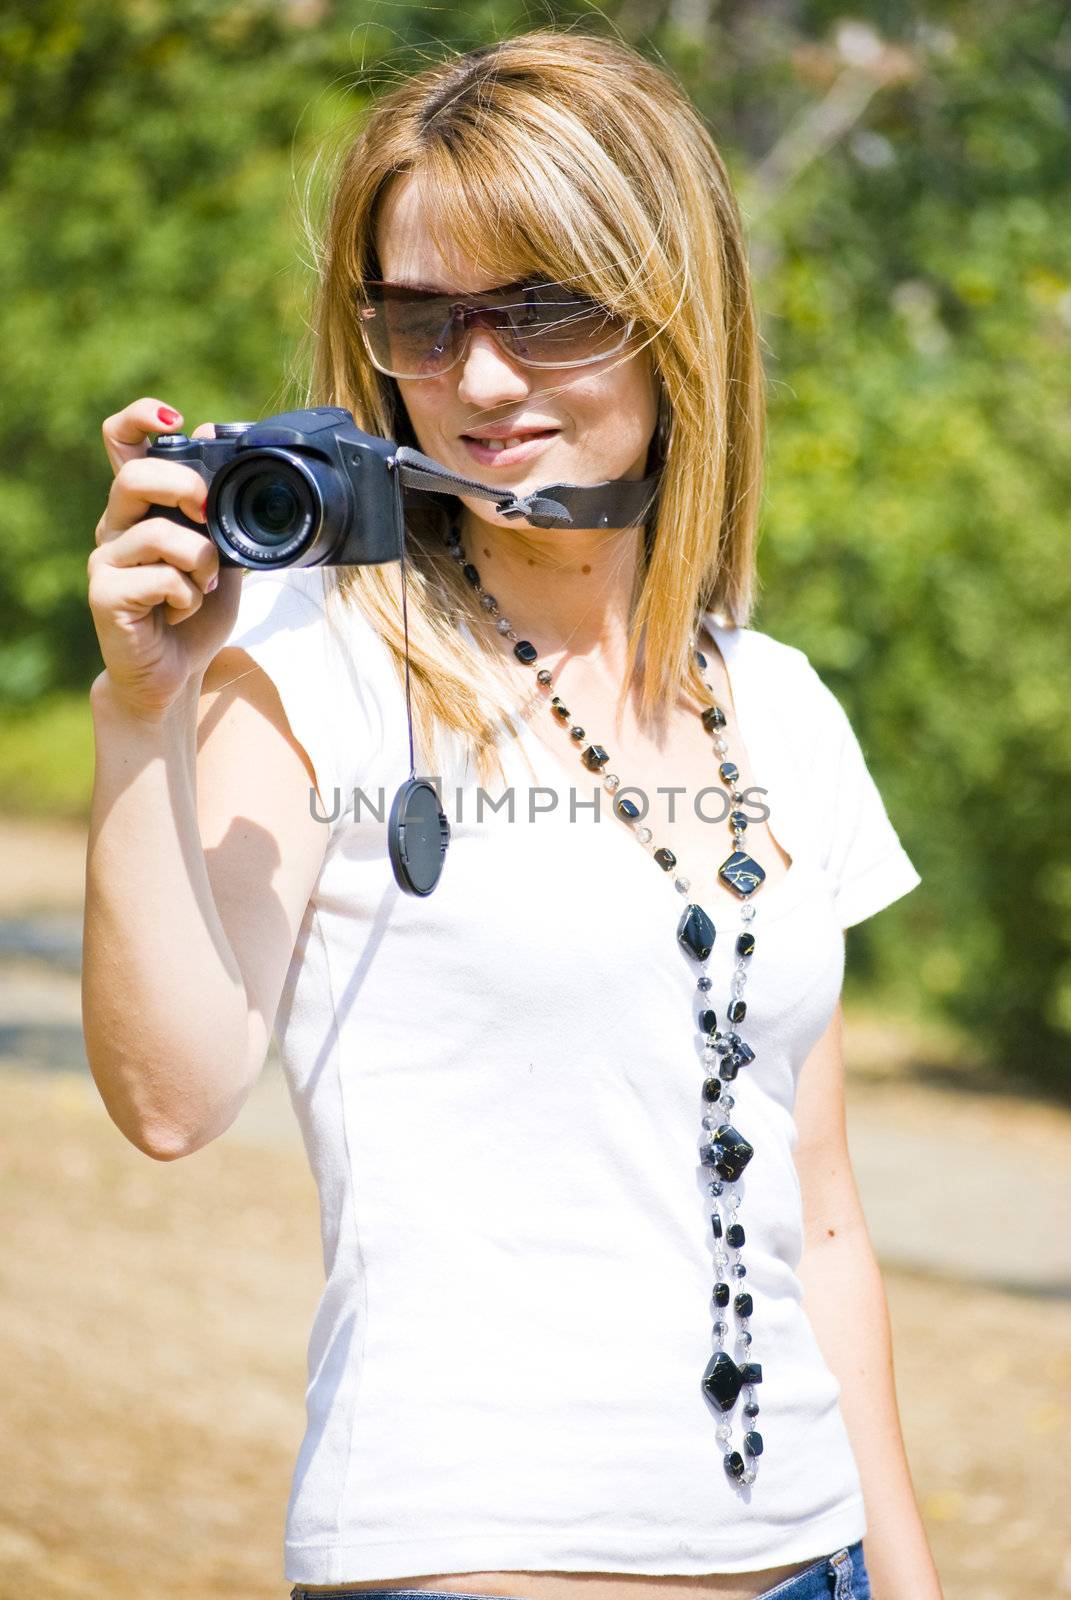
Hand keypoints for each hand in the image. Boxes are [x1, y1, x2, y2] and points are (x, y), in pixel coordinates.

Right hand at [89, 397, 244, 719]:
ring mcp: (106, 559)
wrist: (176, 674)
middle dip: (184, 489)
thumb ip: (221, 510)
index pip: (121, 442)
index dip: (140, 417)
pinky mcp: (107, 594)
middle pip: (135, 476)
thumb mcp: (223, 554)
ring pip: (158, 534)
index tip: (174, 416)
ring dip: (201, 561)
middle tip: (207, 515)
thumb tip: (220, 443)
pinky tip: (182, 609)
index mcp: (141, 507)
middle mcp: (116, 526)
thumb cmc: (195, 613)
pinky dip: (188, 595)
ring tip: (203, 584)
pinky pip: (161, 579)